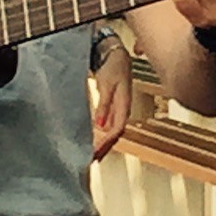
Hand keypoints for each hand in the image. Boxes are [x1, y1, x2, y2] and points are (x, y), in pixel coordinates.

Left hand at [88, 39, 132, 162]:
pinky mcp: (114, 108)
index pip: (117, 131)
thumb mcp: (106, 85)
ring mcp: (119, 110)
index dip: (106, 144)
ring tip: (92, 155)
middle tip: (91, 160)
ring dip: (104, 144)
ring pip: (113, 133)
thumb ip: (104, 105)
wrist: (116, 54)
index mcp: (124, 106)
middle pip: (115, 136)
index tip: (95, 154)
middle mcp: (124, 110)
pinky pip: (109, 126)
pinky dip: (102, 135)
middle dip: (104, 149)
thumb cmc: (113, 67)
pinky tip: (94, 140)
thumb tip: (100, 125)